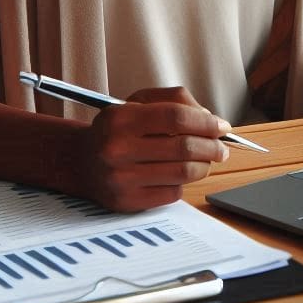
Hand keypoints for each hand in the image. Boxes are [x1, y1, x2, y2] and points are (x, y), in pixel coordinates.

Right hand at [77, 86, 231, 211]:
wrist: (80, 161)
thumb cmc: (118, 128)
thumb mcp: (139, 102)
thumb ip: (175, 100)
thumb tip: (211, 119)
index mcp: (121, 118)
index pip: (177, 117)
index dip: (206, 122)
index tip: (222, 126)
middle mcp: (117, 149)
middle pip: (184, 147)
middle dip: (212, 146)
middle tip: (222, 147)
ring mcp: (121, 178)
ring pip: (183, 172)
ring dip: (205, 166)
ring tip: (208, 160)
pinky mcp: (127, 202)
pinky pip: (172, 193)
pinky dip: (185, 182)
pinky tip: (182, 174)